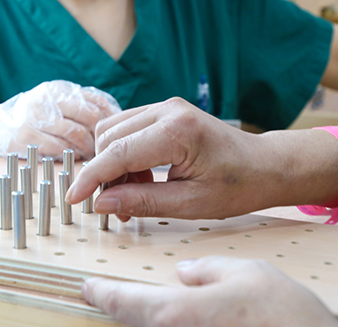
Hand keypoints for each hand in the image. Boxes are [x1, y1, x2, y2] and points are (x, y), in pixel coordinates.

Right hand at [18, 80, 120, 158]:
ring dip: (88, 149)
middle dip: (101, 136)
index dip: (110, 120)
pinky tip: (72, 159)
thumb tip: (115, 122)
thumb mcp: (58, 107)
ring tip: (90, 155)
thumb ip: (83, 111)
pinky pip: (57, 147)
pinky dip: (69, 156)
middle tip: (103, 149)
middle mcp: (47, 98)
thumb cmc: (37, 120)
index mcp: (60, 90)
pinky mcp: (24, 134)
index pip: (96, 101)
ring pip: (75, 133)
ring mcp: (35, 115)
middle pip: (89, 116)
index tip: (114, 135)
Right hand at [66, 97, 337, 220]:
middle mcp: (167, 110)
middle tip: (117, 207)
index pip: (118, 153)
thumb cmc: (238, 186)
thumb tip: (101, 203)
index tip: (73, 199)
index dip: (91, 178)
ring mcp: (165, 107)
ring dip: (113, 164)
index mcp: (177, 132)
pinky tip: (142, 177)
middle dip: (104, 174)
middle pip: (109, 138)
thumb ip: (142, 201)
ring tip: (133, 193)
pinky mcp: (165, 112)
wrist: (265, 165)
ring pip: (114, 131)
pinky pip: (128, 129)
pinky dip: (125, 155)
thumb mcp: (190, 203)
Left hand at [82, 256, 337, 326]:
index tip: (86, 286)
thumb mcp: (242, 273)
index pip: (124, 300)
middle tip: (104, 291)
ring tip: (132, 297)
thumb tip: (186, 272)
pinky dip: (163, 322)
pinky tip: (171, 312)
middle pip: (133, 319)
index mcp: (175, 312)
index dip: (101, 292)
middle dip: (116, 304)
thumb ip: (206, 270)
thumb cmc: (279, 315)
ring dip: (138, 314)